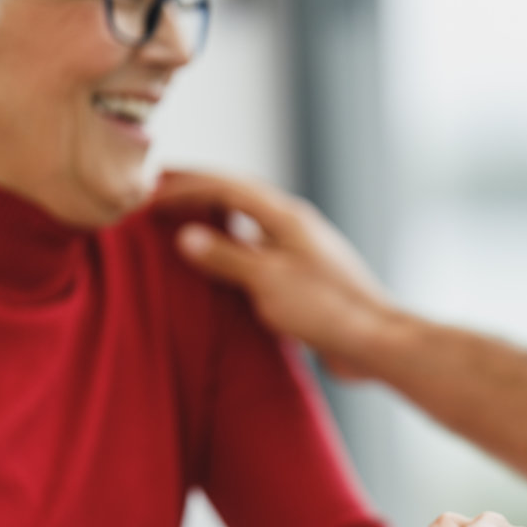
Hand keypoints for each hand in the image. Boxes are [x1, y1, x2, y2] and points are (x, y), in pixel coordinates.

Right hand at [154, 170, 397, 376]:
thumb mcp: (267, 280)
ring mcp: (302, 252)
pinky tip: (220, 270)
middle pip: (239, 199)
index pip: (227, 186)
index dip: (187, 185)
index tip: (150, 190)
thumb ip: (226, 257)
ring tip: (181, 228)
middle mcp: (295, 228)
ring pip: (250, 227)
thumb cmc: (327, 308)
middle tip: (160, 196)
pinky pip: (260, 256)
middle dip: (198, 195)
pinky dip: (234, 254)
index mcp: (286, 217)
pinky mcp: (306, 280)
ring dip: (216, 222)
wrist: (376, 341)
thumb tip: (186, 236)